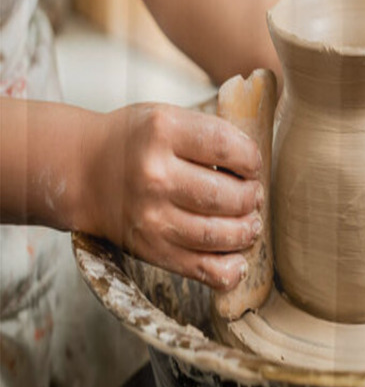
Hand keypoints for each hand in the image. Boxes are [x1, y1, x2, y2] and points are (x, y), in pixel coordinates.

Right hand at [80, 104, 263, 289]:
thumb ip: (211, 134)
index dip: (251, 160)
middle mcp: (154, 175)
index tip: (251, 165)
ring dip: (246, 231)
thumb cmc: (136, 142)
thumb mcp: (168, 117)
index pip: (228, 147)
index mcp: (162, 132)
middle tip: (252, 195)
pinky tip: (238, 258)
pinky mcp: (150, 249)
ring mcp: (151, 217)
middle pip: (228, 196)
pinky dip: (229, 269)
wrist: (82, 171)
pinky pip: (202, 269)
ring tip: (249, 222)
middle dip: (252, 197)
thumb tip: (260, 165)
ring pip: (219, 235)